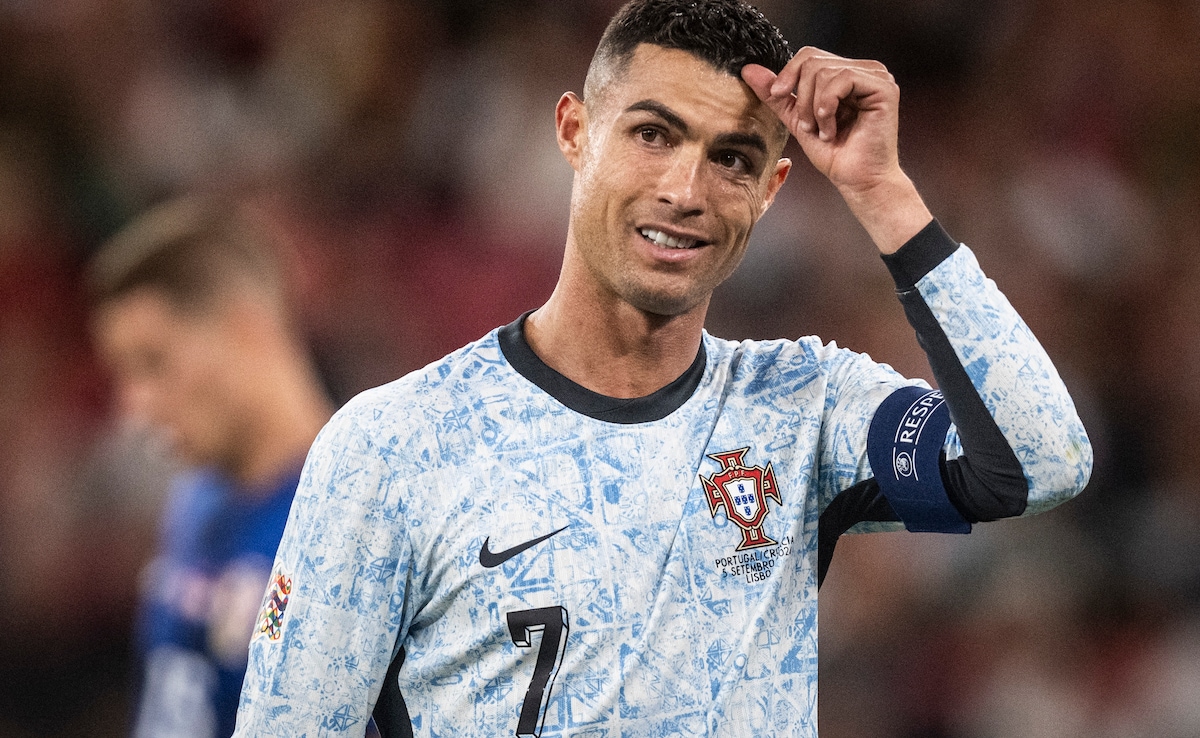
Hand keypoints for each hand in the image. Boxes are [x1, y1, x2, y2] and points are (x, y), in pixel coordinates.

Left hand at [743, 48, 930, 252]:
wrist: (856, 181)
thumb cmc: (834, 155)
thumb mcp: (798, 120)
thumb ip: (777, 95)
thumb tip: (748, 69)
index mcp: (846, 73)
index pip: (809, 55)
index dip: (788, 73)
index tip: (776, 95)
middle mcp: (864, 70)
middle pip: (813, 61)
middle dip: (802, 97)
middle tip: (808, 126)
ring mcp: (876, 76)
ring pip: (824, 71)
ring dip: (813, 108)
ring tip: (822, 132)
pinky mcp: (883, 87)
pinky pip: (841, 80)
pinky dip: (827, 107)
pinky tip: (831, 130)